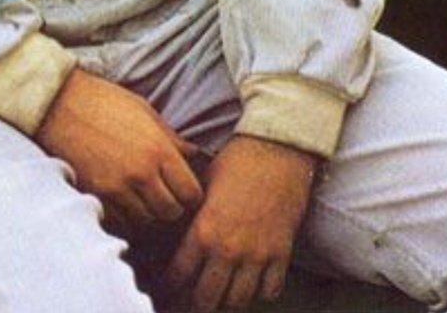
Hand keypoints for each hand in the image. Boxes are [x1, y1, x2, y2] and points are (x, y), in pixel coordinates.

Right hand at [36, 68, 202, 231]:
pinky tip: (122, 200)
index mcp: (158, 149)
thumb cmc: (103, 101)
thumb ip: (171, 138)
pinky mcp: (96, 196)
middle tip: (163, 195)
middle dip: (171, 207)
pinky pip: (121, 222)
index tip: (182, 190)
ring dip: (148, 214)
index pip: (190, 193)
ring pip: (146, 222)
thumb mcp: (144, 111)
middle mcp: (141, 174)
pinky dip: (125, 216)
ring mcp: (117, 188)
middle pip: (171, 213)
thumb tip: (194, 155)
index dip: (190, 195)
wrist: (58, 104)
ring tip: (142, 197)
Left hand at [165, 134, 317, 308]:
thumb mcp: (203, 185)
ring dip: (226, 303)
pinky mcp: (280, 254)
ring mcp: (256, 255)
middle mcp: (227, 249)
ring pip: (237, 301)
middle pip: (206, 299)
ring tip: (220, 300)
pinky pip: (269, 291)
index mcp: (203, 230)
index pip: (178, 275)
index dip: (168, 287)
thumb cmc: (236, 161)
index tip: (166, 289)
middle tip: (190, 303)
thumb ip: (192, 216)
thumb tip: (175, 234)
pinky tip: (252, 285)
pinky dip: (259, 293)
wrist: (277, 149)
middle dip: (194, 305)